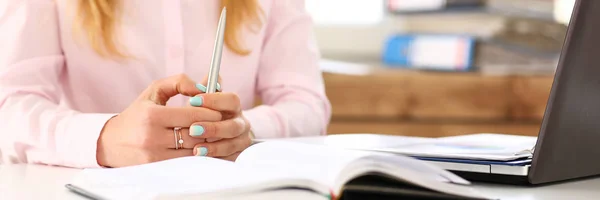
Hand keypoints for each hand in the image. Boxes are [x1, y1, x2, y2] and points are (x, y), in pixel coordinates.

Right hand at [96, 74, 222, 167]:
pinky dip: (197, 156)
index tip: (218, 111)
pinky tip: (201, 149)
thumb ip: (180, 82)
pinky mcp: (155, 168)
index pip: (192, 115)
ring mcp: (154, 155)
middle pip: (196, 135)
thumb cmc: (137, 114)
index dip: (210, 113)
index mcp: (152, 115)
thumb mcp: (154, 91)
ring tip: (213, 136)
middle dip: (212, 129)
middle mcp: (152, 136)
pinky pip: (185, 163)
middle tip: (220, 125)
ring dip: (207, 144)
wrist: (110, 143)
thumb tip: (203, 85)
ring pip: (193, 152)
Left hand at [187, 78, 252, 160]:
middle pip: (233, 125)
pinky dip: (215, 158)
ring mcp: (241, 140)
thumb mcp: (197, 98)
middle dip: (213, 128)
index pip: (231, 100)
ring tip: (196, 149)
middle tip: (193, 129)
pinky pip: (229, 158)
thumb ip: (200, 88)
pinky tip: (201, 158)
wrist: (208, 135)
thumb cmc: (200, 113)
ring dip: (214, 146)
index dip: (214, 100)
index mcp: (233, 106)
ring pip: (232, 144)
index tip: (193, 101)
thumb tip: (200, 84)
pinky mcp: (236, 155)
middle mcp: (240, 122)